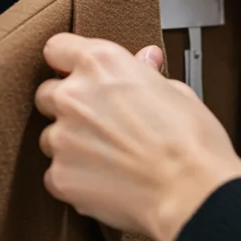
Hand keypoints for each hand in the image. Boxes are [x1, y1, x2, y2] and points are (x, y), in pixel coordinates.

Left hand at [35, 34, 240, 240]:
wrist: (192, 192)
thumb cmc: (191, 143)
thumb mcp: (176, 92)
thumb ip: (146, 74)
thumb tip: (144, 61)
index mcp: (100, 64)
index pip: (57, 49)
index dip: (66, 61)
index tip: (73, 71)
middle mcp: (73, 96)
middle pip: (47, 94)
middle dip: (67, 106)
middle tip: (99, 121)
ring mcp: (62, 138)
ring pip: (50, 136)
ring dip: (70, 144)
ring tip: (109, 157)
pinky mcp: (60, 176)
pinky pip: (55, 173)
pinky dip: (74, 177)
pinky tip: (105, 180)